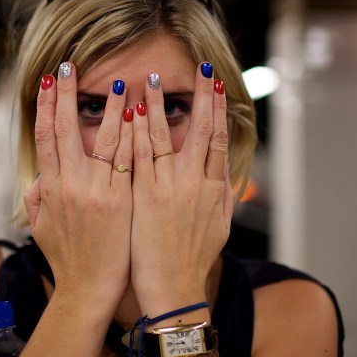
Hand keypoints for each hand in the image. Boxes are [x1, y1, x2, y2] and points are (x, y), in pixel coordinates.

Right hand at [24, 63, 133, 306]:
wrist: (89, 289)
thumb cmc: (67, 259)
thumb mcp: (42, 226)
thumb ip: (37, 197)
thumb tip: (39, 176)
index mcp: (51, 188)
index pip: (45, 136)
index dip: (45, 105)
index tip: (47, 81)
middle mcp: (72, 185)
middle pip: (67, 129)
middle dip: (67, 95)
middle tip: (68, 66)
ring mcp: (99, 191)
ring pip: (104, 140)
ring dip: (110, 108)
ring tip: (117, 83)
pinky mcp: (123, 200)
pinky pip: (130, 160)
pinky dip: (133, 136)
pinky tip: (138, 115)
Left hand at [129, 63, 232, 311]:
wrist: (173, 289)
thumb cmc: (194, 261)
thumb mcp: (220, 227)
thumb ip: (224, 197)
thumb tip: (227, 175)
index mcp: (213, 189)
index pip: (217, 139)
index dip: (218, 109)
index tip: (217, 85)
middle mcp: (194, 183)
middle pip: (199, 129)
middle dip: (201, 96)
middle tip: (201, 68)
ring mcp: (168, 188)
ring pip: (163, 137)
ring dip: (157, 105)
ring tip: (152, 79)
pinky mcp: (143, 197)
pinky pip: (138, 156)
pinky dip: (134, 131)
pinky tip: (129, 110)